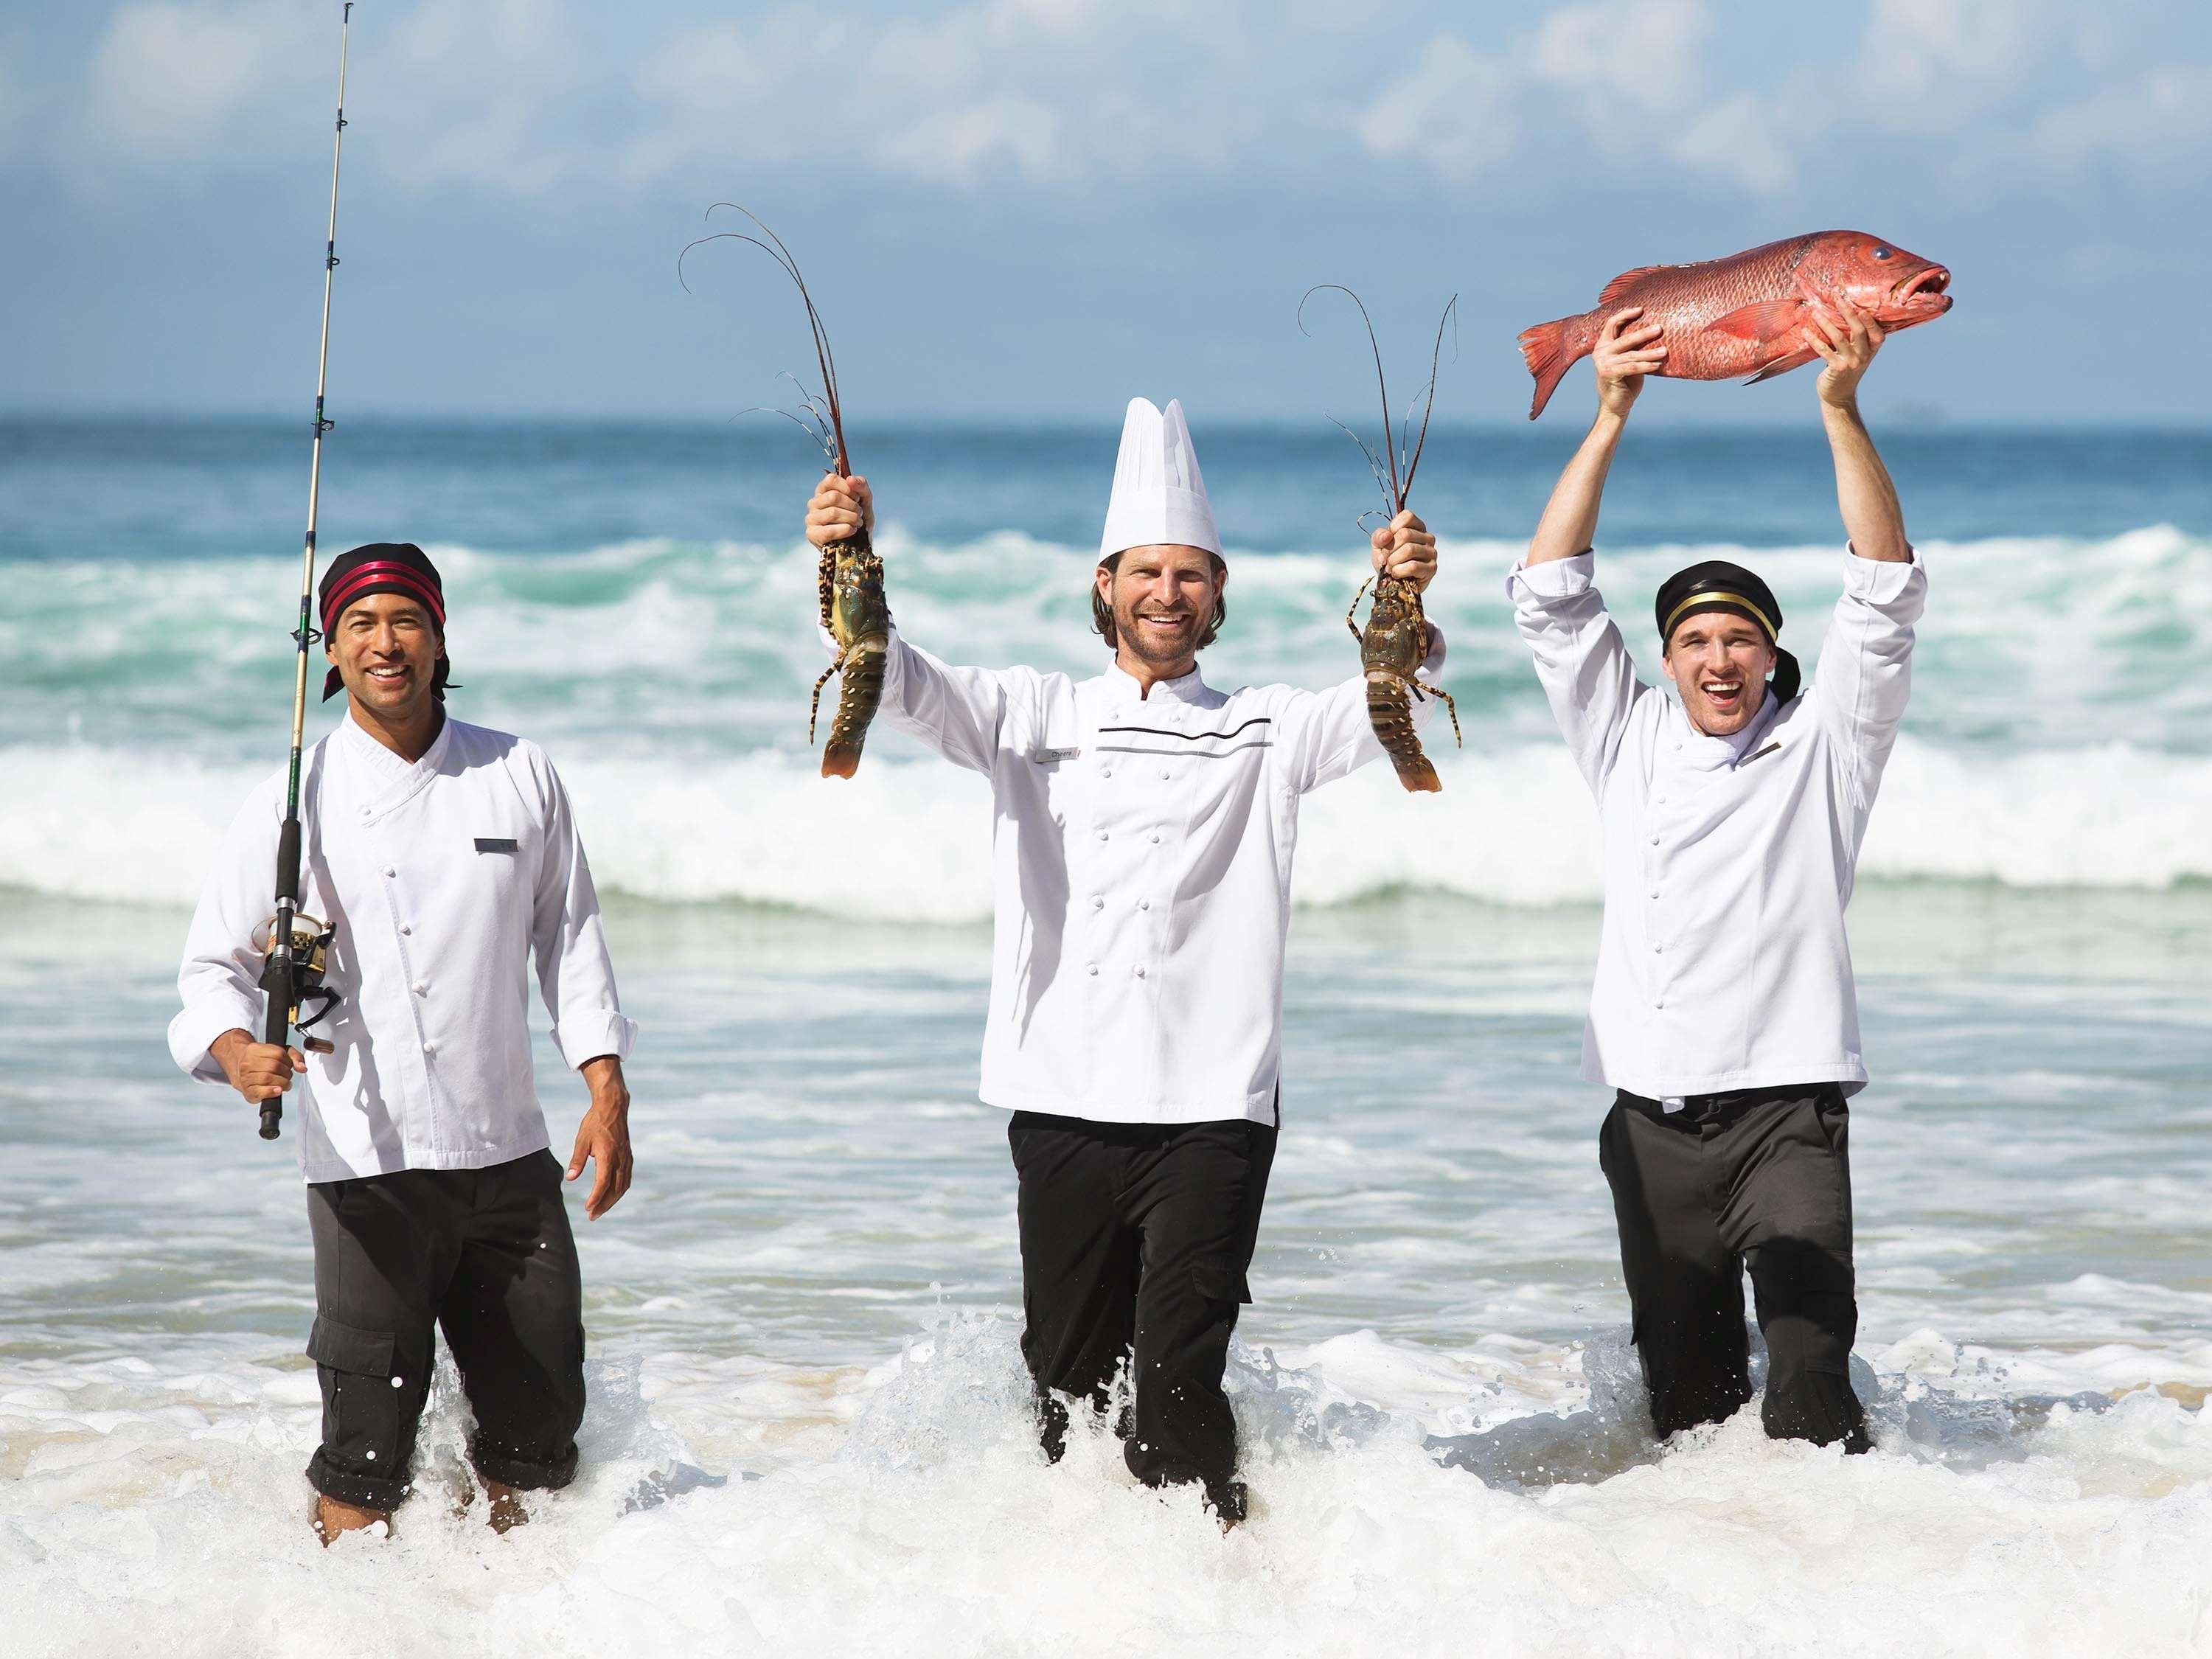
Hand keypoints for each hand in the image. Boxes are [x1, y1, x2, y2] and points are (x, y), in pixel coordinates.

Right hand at [210, 1028, 303, 1105]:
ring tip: (284, 1084)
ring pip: (267, 1078)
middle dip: (286, 1073)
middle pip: (273, 1066)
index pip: (278, 1054)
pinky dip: (271, 1091)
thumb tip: (302, 1068)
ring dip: (282, 1082)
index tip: (288, 1066)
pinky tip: (277, 1090)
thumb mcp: (278, 1053)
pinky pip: (259, 1091)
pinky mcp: (247, 1091)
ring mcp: (245, 1077)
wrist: (241, 1072)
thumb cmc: (262, 1062)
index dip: (288, 1061)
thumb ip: (294, 1057)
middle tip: (287, 1076)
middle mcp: (247, 1063)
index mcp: (254, 1049)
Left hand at [567, 1056, 632, 1219]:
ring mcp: (626, 1158)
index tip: (587, 1208)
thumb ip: (577, 1159)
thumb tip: (571, 1178)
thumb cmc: (595, 1122)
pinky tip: (611, 1195)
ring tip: (600, 1209)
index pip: (603, 1182)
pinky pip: (626, 1179)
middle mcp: (620, 1158)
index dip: (596, 1197)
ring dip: (612, 1200)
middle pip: (615, 1189)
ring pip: (623, 1186)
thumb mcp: (582, 1139)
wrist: (613, 1107)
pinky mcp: (628, 1156)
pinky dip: (619, 1190)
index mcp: (608, 1154)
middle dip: (604, 1204)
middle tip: (592, 1216)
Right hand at [805, 473, 872, 548]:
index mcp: (823, 491)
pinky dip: (845, 530)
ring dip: (851, 519)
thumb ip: (861, 486)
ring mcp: (811, 518)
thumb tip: (850, 479)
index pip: (831, 479)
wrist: (859, 546)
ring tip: (857, 523)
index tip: (857, 498)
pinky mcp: (812, 534)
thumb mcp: (864, 501)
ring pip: (832, 513)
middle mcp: (814, 503)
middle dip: (853, 506)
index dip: (848, 488)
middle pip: (833, 496)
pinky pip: (829, 530)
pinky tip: (851, 531)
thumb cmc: (858, 520)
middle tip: (859, 514)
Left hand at [1370, 509, 1437, 592]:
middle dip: (1389, 549)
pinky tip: (1396, 574)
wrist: (1392, 583)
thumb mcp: (1378, 545)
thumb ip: (1379, 536)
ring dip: (1393, 561)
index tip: (1387, 540)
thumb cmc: (1387, 560)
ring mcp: (1431, 552)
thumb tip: (1387, 535)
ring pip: (1409, 550)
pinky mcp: (1432, 568)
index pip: (1407, 516)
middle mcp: (1427, 537)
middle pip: (1405, 534)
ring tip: (1389, 568)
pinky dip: (1399, 571)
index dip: (1393, 528)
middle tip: (1385, 559)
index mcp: (1416, 526)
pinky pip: (1413, 566)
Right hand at [1593, 307, 1663, 417]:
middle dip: (1643, 334)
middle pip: (1624, 338)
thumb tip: (1656, 330)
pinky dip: (1646, 366)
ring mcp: (1602, 363)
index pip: (1612, 323)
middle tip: (1660, 328)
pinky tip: (1658, 365)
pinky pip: (1631, 367)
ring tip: (1665, 351)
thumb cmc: (1626, 381)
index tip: (1642, 310)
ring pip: (1631, 355)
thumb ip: (1634, 347)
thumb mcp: (1629, 360)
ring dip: (1650, 353)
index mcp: (1603, 344)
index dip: (1626, 315)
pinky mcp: (1608, 374)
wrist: (1615, 406)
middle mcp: (1600, 352)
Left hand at [1806, 296, 1883, 409]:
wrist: (1838, 395)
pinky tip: (1805, 332)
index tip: (1862, 308)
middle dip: (1848, 313)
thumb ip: (1856, 339)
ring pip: (1839, 338)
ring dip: (1826, 323)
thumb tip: (1846, 314)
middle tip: (1838, 300)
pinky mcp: (1837, 368)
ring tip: (1815, 313)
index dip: (1871, 321)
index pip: (1877, 334)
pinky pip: (1824, 350)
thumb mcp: (1857, 354)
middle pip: (1858, 330)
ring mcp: (1851, 362)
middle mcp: (1864, 356)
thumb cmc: (1846, 369)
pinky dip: (1814, 340)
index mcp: (1872, 350)